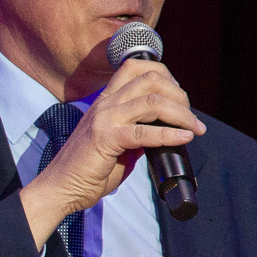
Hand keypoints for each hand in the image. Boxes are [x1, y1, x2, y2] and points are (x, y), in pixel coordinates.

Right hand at [20, 58, 204, 250]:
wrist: (61, 188)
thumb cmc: (88, 170)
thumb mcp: (117, 143)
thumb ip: (137, 132)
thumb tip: (165, 131)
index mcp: (106, 100)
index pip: (136, 67)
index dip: (165, 76)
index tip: (179, 98)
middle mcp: (105, 103)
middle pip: (151, 79)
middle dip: (179, 94)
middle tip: (190, 116)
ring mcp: (104, 119)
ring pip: (152, 101)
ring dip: (181, 113)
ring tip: (194, 128)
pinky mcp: (105, 139)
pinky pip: (144, 132)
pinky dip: (170, 134)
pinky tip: (184, 138)